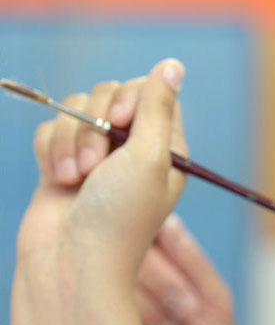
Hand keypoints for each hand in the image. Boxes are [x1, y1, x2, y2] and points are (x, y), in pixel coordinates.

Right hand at [13, 58, 187, 324]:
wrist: (72, 260)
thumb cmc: (120, 215)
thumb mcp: (150, 156)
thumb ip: (157, 106)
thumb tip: (173, 64)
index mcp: (165, 149)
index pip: (151, 92)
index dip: (133, 97)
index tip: (124, 121)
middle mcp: (134, 150)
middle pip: (111, 94)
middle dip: (97, 124)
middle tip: (99, 164)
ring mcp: (98, 157)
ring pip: (76, 111)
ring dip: (73, 142)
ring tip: (78, 179)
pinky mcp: (64, 164)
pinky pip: (52, 131)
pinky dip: (52, 153)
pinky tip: (60, 182)